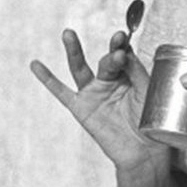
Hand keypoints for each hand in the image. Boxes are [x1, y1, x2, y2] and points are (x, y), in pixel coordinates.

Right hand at [30, 28, 170, 178]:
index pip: (121, 54)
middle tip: (117, 46)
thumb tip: (123, 50)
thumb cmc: (150, 122)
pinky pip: (61, 93)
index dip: (121, 45)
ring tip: (68, 34)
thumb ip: (135, 71)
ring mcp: (93, 94)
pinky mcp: (81, 108)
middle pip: (105, 61)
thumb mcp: (147, 91)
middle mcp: (109, 82)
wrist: (144, 152)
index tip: (122, 37)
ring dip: (74, 50)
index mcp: (127, 76)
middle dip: (111, 54)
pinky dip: (47, 79)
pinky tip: (36, 65)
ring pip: (80, 68)